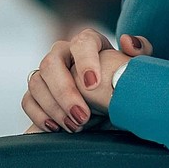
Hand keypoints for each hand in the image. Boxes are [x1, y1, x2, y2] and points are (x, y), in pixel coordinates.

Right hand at [22, 30, 153, 132]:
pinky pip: (28, 99)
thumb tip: (127, 41)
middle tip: (83, 117)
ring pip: (37, 81)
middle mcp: (63, 52)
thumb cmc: (121, 81)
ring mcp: (47, 72)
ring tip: (74, 126)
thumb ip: (140, 50)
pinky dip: (39, 115)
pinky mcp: (37, 92)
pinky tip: (56, 128)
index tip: (93, 84)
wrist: (108, 104)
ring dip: (53, 107)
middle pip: (51, 62)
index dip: (85, 60)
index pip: (82, 41)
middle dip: (65, 92)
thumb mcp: (134, 67)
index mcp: (88, 42)